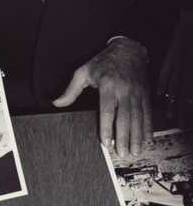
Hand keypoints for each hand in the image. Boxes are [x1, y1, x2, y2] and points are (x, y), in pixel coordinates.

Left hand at [53, 38, 151, 156]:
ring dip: (137, 137)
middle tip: (123, 154)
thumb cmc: (103, 62)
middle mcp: (124, 90)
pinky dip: (148, 129)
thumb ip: (71, 90)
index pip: (107, 111)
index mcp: (108, 85)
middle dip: (124, 138)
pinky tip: (147, 141)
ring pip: (138, 119)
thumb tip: (56, 103)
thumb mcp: (84, 72)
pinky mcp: (145, 95)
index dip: (107, 128)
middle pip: (125, 118)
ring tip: (135, 153)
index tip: (107, 143)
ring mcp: (137, 93)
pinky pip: (147, 114)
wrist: (128, 50)